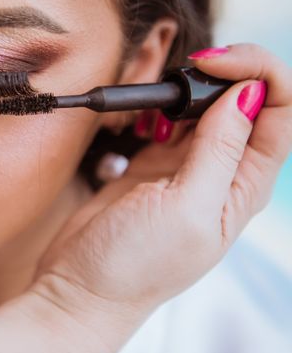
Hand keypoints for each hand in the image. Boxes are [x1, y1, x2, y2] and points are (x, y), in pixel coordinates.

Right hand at [30, 43, 291, 330]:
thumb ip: (218, 151)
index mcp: (245, 186)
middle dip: (226, 73)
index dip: (259, 75)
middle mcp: (222, 174)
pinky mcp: (152, 165)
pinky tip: (148, 112)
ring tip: (163, 94)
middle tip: (187, 69)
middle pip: (249, 103)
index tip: (213, 65)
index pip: (281, 113)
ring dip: (191, 89)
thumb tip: (248, 92)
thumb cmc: (135, 264)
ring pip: (207, 108)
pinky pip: (170, 122)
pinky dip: (162, 107)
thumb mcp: (185, 209)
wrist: (81, 288)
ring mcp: (186, 168)